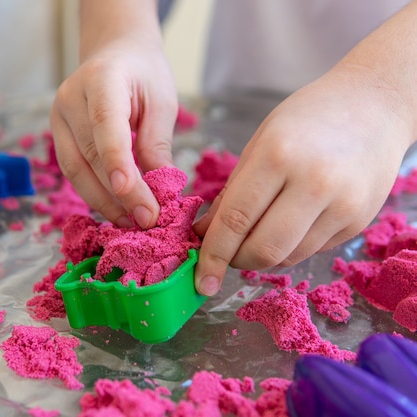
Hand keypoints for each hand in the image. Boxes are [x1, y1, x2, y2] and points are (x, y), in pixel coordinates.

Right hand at [50, 7, 177, 228]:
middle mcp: (71, 97)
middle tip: (148, 220)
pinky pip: (73, 170)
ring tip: (132, 221)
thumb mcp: (161, 102)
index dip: (117, 163)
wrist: (115, 53)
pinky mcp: (57, 135)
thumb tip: (160, 191)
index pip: (106, 124)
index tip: (134, 198)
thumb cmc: (143, 75)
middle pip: (90, 154)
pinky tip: (116, 208)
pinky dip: (94, 193)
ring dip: (103, 201)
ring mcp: (58, 117)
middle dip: (120, 193)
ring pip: (76, 170)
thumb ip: (157, 144)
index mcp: (102, 78)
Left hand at [193, 65, 413, 295]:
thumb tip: (206, 234)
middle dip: (236, 261)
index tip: (201, 278)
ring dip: (262, 256)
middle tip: (226, 255)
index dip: (214, 254)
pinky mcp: (359, 221)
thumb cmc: (307, 118)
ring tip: (256, 233)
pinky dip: (289, 248)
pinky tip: (288, 224)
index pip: (236, 219)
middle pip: (264, 249)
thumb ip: (232, 192)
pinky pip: (311, 250)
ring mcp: (342, 205)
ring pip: (288, 257)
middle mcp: (314, 183)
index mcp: (278, 156)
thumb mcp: (260, 143)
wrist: (373, 106)